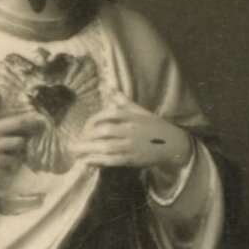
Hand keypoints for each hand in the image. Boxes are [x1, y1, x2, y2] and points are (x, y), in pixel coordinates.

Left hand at [70, 95, 193, 174]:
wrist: (173, 145)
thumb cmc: (155, 127)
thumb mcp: (141, 111)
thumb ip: (123, 101)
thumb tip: (109, 87)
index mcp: (131, 116)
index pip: (108, 114)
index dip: (94, 120)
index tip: (86, 126)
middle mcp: (130, 130)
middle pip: (104, 131)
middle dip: (87, 136)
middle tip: (76, 141)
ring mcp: (131, 146)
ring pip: (106, 147)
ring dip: (89, 149)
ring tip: (75, 151)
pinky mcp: (133, 159)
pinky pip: (113, 160)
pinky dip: (99, 161)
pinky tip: (88, 161)